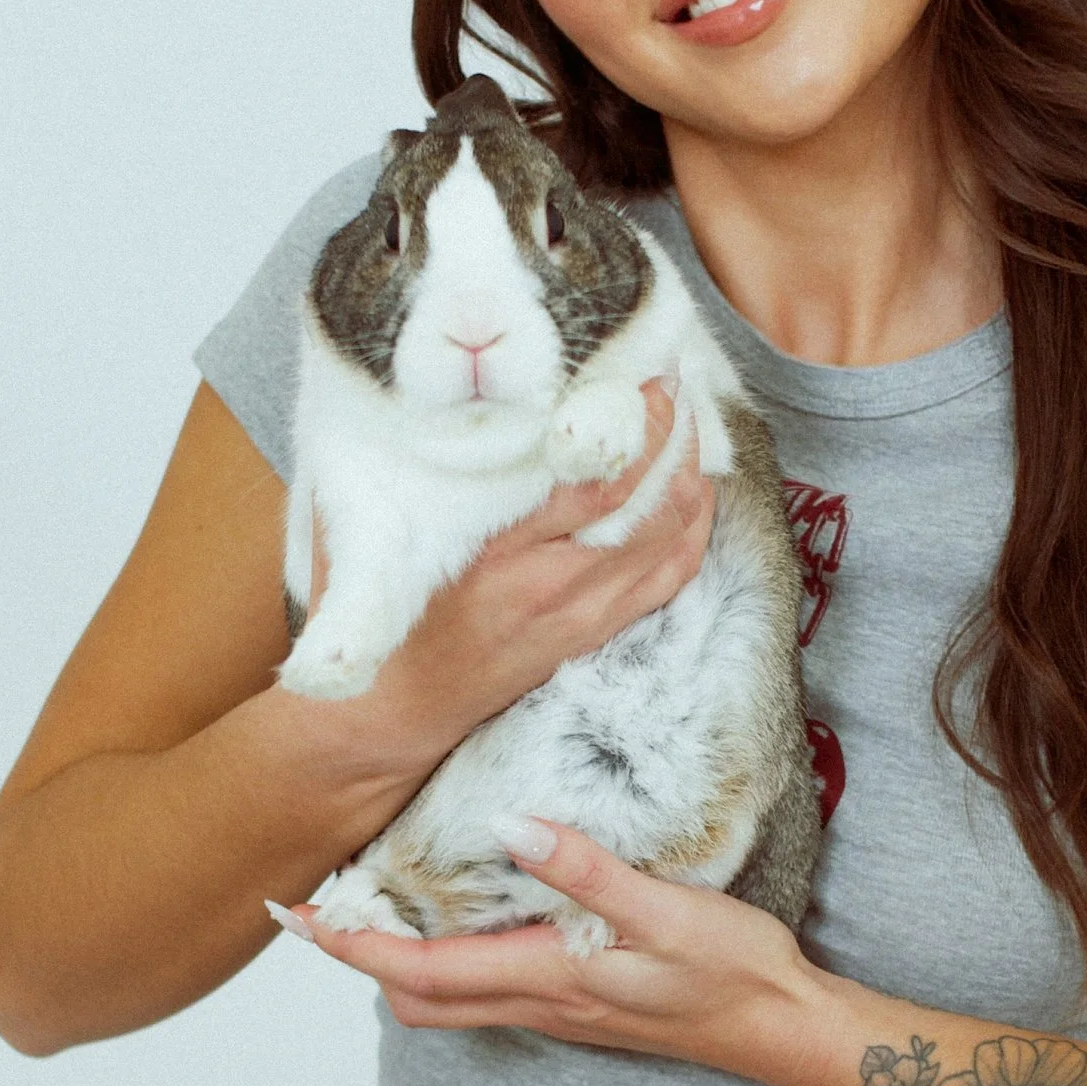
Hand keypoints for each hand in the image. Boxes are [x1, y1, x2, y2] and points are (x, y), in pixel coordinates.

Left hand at [284, 816, 843, 1085]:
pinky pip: (489, 990)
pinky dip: (452, 960)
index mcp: (545, 977)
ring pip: (450, 999)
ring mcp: (559, 1010)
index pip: (417, 969)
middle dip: (360, 957)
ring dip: (402, 961)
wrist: (783, 1029)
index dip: (350, 944)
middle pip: (416, 997)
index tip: (299, 915)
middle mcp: (540, 1003)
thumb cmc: (733, 971)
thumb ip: (587, 871)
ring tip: (378, 904)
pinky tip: (464, 918)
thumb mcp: (665, 909)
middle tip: (324, 905)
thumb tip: (511, 827)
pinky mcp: (580, 1003)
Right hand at [335, 383, 714, 779]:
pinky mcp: (599, 633)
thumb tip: (458, 391)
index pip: (597, 483)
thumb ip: (430, 467)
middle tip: (674, 388)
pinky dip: (693, 525)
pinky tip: (693, 488)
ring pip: (674, 537)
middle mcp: (552, 586)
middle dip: (676, 438)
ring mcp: (585, 616)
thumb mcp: (401, 532)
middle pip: (652, 505)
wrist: (401, 706)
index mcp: (498, 553)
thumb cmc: (393, 607)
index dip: (638, 426)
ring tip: (685, 425)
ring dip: (692, 475)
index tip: (645, 379)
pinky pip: (673, 573)